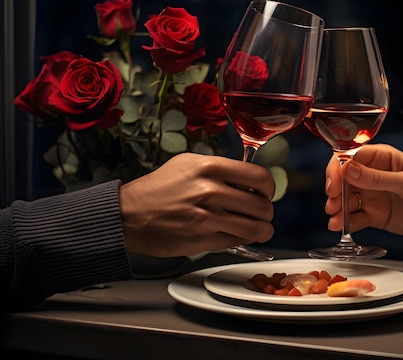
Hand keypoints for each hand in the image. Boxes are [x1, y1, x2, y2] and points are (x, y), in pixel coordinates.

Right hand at [120, 153, 274, 256]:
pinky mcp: (203, 239)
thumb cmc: (159, 188)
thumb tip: (249, 178)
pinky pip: (238, 241)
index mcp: (210, 167)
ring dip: (262, 230)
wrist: (129, 214)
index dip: (268, 188)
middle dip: (266, 212)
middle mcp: (211, 191)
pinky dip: (242, 240)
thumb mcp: (189, 164)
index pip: (261, 178)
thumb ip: (221, 169)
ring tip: (257, 228)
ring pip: (256, 228)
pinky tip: (236, 234)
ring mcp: (208, 217)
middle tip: (260, 213)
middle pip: (263, 206)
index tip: (265, 192)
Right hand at [325, 144, 402, 257]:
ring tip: (335, 218)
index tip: (333, 184)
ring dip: (337, 207)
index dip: (338, 169)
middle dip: (334, 190)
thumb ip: (377, 178)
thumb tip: (348, 169)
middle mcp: (374, 175)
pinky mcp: (376, 215)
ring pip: (347, 199)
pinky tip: (339, 226)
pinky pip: (356, 217)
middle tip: (331, 203)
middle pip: (344, 179)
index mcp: (382, 158)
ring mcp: (374, 195)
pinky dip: (346, 222)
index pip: (351, 157)